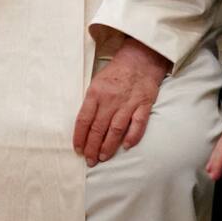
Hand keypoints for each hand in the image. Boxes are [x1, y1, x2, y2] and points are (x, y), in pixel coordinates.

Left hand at [72, 36, 169, 166]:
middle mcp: (110, 100)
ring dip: (108, 145)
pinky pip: (138, 124)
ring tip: (102, 157)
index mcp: (95, 93)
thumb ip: (91, 102)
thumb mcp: (96, 83)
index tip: (77, 149)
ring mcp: (128, 103)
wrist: (140, 59)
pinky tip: (126, 147)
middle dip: (92, 146)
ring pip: (116, 129)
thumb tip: (84, 124)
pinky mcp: (144, 105)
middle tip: (89, 160)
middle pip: (98, 127)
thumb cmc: (115, 73)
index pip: (84, 119)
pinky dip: (132, 136)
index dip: (79, 136)